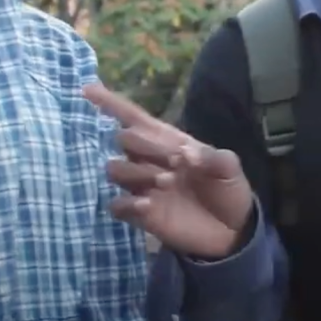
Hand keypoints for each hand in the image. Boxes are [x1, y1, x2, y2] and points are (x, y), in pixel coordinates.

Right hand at [84, 83, 254, 259]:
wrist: (232, 231)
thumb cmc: (228, 190)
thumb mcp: (229, 168)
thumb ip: (212, 157)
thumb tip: (185, 152)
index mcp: (167, 141)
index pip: (133, 117)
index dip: (111, 102)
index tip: (87, 89)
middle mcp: (148, 159)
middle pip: (124, 138)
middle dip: (143, 144)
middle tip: (175, 161)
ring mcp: (142, 186)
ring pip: (115, 168)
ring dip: (137, 171)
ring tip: (167, 181)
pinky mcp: (140, 213)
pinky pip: (117, 204)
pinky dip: (128, 203)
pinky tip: (148, 204)